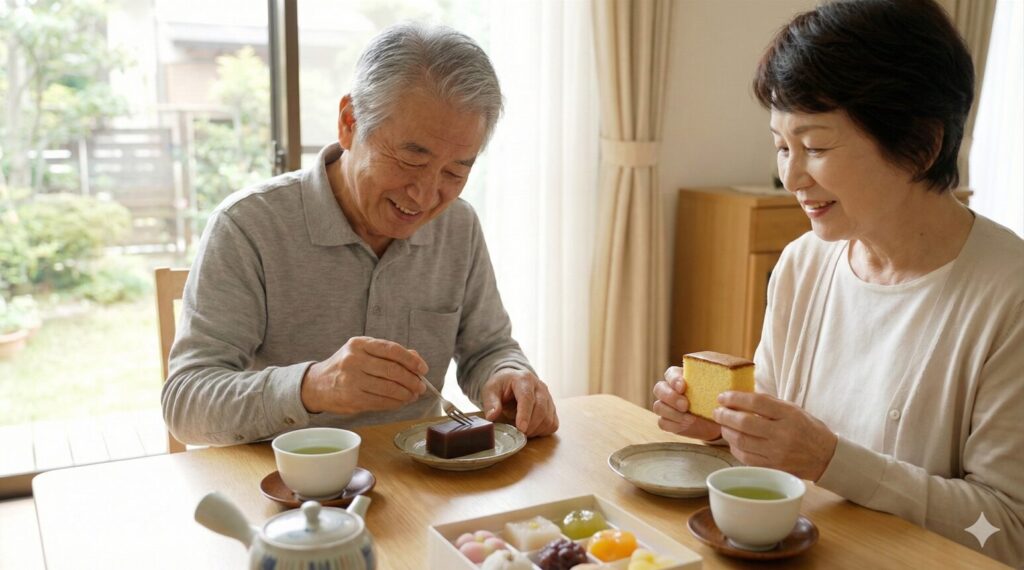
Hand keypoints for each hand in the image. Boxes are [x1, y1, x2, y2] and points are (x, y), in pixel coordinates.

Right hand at [300, 336, 426, 414]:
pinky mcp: (352, 399)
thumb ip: (389, 353)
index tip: (423, 368)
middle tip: (421, 386)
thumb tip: (417, 360)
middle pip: (393, 370)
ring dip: (406, 394)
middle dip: (412, 380)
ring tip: (413, 395)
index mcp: (359, 344)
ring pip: (389, 388)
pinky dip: (395, 403)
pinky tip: (401, 402)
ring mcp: (352, 380)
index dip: (412, 360)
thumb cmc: (345, 366)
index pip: (392, 350)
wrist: (317, 384)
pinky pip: (381, 402)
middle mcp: (354, 360)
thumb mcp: (363, 352)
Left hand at [481, 369, 558, 436]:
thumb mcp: (490, 390)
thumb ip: (491, 402)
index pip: (527, 397)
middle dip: (530, 426)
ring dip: (536, 430)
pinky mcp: (552, 408)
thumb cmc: (501, 386)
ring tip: (522, 431)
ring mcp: (548, 397)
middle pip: (541, 409)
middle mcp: (540, 387)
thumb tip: (492, 416)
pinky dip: (543, 431)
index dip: (525, 414)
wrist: (512, 381)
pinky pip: (553, 424)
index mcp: (524, 379)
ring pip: (548, 418)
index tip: (520, 428)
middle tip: (518, 434)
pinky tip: (531, 430)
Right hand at [652, 366, 721, 440]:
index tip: (683, 386)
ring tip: (689, 419)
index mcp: (681, 377)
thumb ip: (723, 377)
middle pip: (659, 388)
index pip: (670, 373)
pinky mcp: (668, 421)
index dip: (674, 379)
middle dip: (671, 397)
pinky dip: (673, 424)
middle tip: (685, 405)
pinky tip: (686, 425)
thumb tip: (735, 367)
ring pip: (658, 406)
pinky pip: (662, 422)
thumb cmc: (718, 398)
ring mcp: (667, 406)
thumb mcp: (723, 386)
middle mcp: (670, 390)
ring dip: (672, 413)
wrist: (716, 420)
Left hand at [715, 391, 837, 480]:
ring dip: (726, 431)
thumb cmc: (807, 429)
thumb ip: (768, 403)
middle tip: (716, 411)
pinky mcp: (773, 468)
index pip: (756, 403)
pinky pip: (745, 458)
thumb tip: (739, 396)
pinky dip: (735, 448)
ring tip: (723, 425)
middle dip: (724, 416)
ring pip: (741, 442)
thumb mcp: (793, 409)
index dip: (735, 398)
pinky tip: (733, 440)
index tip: (722, 396)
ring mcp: (777, 453)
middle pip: (745, 423)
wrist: (826, 457)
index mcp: (789, 415)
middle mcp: (783, 434)